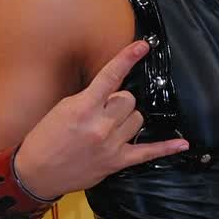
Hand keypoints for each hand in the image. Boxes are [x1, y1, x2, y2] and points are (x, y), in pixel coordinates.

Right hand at [12, 41, 188, 195]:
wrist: (36, 172)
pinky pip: (148, 152)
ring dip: (127, 119)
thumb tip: (113, 89)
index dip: (127, 58)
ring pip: (137, 119)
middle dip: (119, 101)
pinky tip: (182, 143)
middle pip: (129, 100)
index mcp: (83, 108)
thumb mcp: (63, 108)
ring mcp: (110, 145)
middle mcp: (100, 126)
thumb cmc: (45, 138)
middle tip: (103, 110)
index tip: (143, 46)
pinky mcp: (117, 162)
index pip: (110, 76)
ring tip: (109, 127)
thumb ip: (90, 97)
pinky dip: (166, 148)